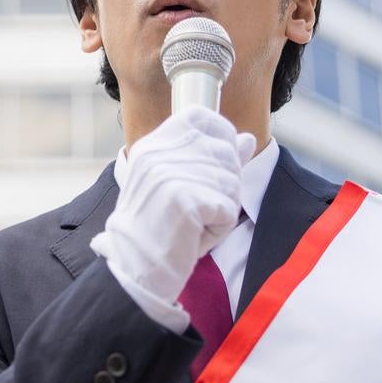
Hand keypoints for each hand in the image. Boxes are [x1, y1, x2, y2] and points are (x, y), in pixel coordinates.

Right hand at [90, 106, 255, 315]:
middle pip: (225, 152)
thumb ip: (214, 157)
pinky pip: (228, 209)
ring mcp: (172, 174)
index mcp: (154, 145)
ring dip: (221, 209)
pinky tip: (194, 236)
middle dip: (223, 184)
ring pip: (231, 182)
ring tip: (192, 224)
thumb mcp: (181, 185)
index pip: (200, 116)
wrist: (134, 266)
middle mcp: (160, 153)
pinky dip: (219, 229)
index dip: (220, 134)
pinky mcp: (187, 199)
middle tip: (195, 209)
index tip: (214, 164)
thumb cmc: (157, 228)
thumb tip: (247, 138)